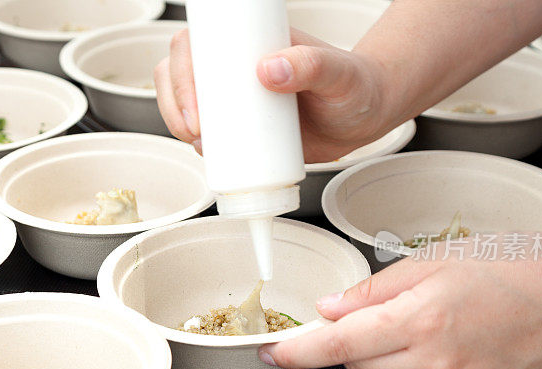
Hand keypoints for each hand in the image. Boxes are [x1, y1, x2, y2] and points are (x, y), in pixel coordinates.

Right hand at [154, 28, 392, 162]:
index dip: (182, 73)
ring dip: (179, 124)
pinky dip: (195, 142)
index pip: (197, 45)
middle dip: (175, 105)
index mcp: (249, 42)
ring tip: (202, 147)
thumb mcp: (338, 73)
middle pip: (180, 74)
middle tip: (197, 133)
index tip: (196, 109)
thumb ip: (311, 64)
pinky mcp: (241, 126)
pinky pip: (205, 130)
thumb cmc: (356, 86)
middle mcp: (235, 67)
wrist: (366, 117)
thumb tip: (269, 69)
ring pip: (186, 103)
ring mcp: (235, 98)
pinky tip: (205, 154)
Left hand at [259, 232, 541, 368]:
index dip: (298, 352)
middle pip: (359, 364)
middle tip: (393, 311)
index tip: (271, 354)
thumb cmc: (513, 266)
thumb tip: (329, 308)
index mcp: (422, 318)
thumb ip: (373, 289)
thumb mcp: (435, 259)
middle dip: (359, 339)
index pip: (339, 344)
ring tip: (435, 325)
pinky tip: (455, 347)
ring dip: (390, 357)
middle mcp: (438, 362)